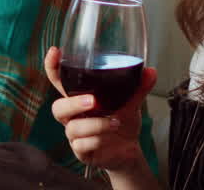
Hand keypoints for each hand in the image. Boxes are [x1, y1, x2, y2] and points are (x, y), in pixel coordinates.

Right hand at [44, 46, 156, 173]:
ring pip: (73, 128)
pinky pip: (81, 145)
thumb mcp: (130, 104)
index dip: (53, 66)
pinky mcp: (81, 151)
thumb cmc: (122, 123)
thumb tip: (150, 71)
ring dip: (94, 124)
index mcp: (79, 98)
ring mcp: (75, 134)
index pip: (59, 80)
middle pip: (58, 107)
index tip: (55, 51)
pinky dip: (97, 141)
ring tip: (115, 122)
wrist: (129, 150)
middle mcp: (73, 116)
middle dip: (74, 104)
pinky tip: (108, 139)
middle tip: (92, 101)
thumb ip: (138, 88)